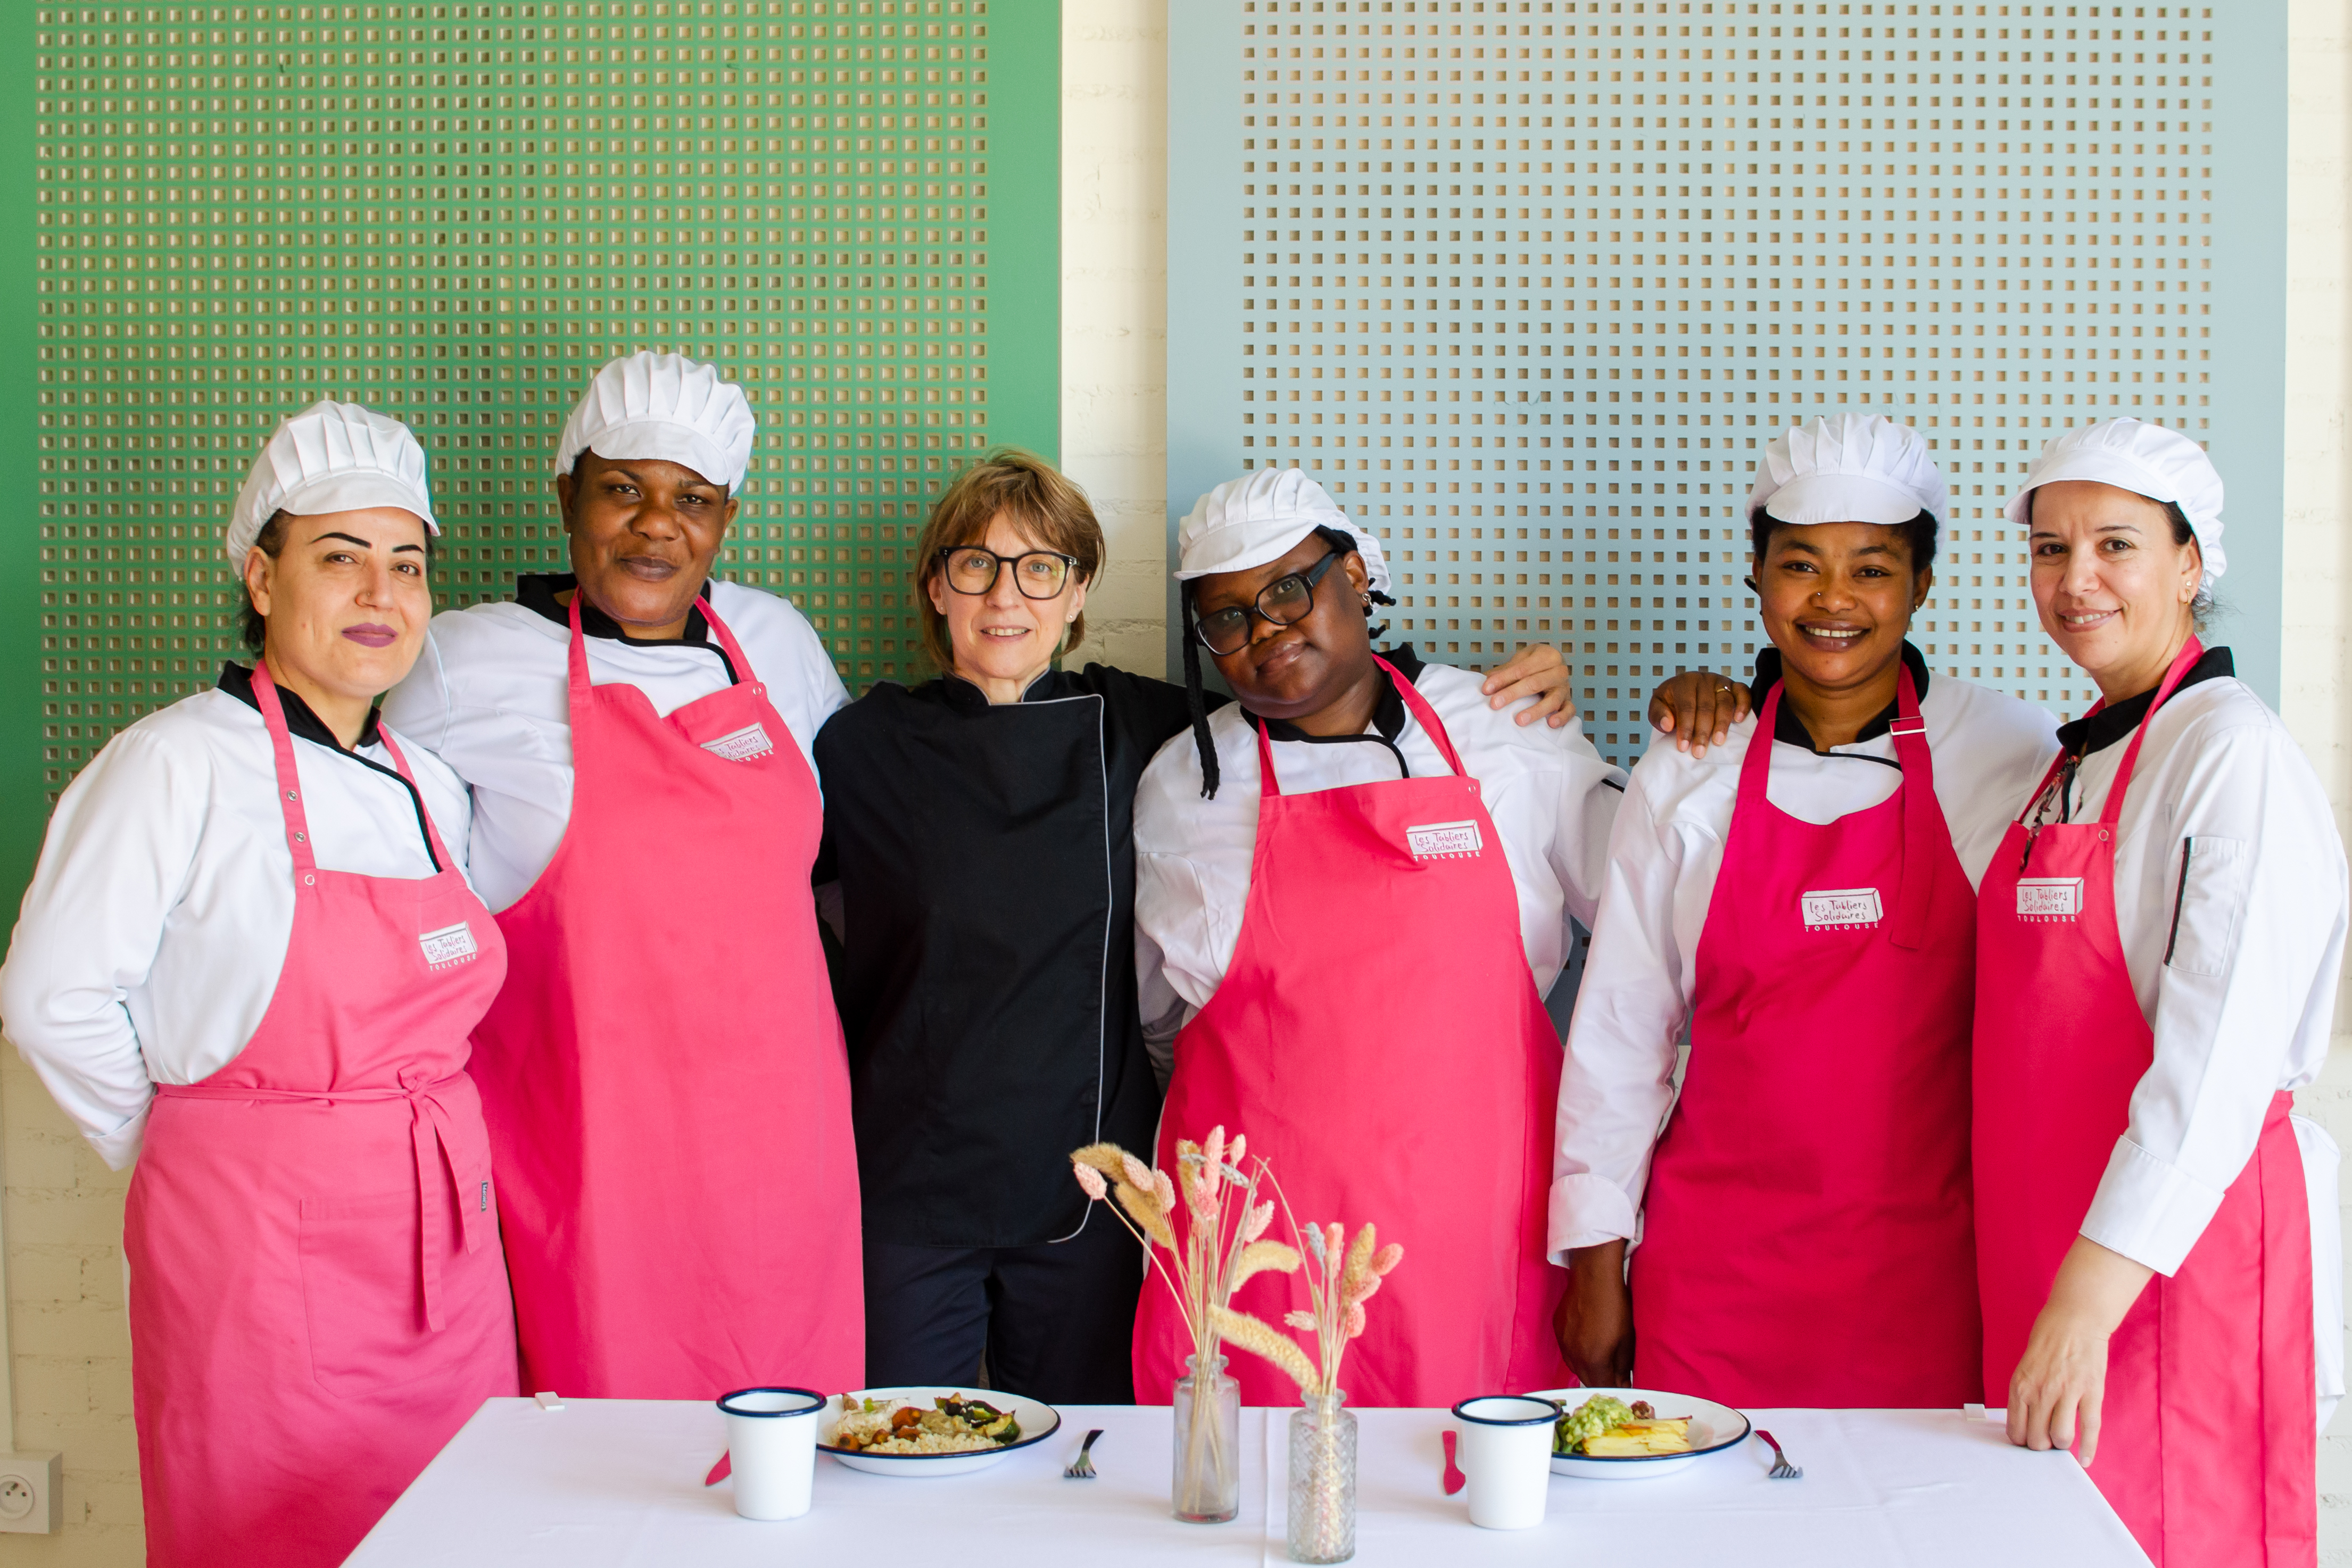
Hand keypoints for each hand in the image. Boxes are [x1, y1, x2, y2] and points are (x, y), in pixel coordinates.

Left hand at [1482, 643, 1576, 728]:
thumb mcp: (1520, 661)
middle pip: (1534, 683)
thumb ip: (1505, 671)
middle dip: (1512, 694)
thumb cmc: (1533, 664)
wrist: (1553, 665)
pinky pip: (1569, 710)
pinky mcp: (1568, 701)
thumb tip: (1485, 682)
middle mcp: (1559, 671)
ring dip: (1536, 711)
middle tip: (1495, 704)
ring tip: (1520, 720)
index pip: (1522, 669)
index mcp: (1547, 656)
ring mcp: (1565, 687)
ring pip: (1552, 700)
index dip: (1503, 679)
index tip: (1486, 689)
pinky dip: (1562, 717)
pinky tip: (1551, 724)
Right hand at [1555, 1240, 1634, 1387]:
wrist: (1594, 1275)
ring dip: (1588, 1367)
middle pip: (1587, 1380)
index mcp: (1594, 1361)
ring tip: (1600, 1356)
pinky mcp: (1557, 1329)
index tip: (1624, 1385)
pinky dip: (1577, 1351)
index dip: (1615, 1389)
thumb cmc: (1616, 1306)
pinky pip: (1567, 1349)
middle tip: (1614, 1373)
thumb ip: (1623, 1367)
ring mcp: (1562, 1342)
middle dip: (1601, 1380)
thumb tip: (1624, 1384)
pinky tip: (1587, 1340)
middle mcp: (1574, 1356)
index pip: (1604, 1388)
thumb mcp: (1627, 1340)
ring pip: (1575, 1366)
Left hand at [1645, 670, 1750, 757]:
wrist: (1685, 690)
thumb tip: (1667, 725)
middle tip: (1700, 752)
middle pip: (1706, 707)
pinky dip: (1743, 705)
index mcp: (1684, 682)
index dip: (1686, 727)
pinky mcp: (1734, 685)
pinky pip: (1743, 692)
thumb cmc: (1672, 702)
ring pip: (1724, 702)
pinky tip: (1739, 720)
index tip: (1683, 747)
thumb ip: (1658, 715)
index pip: (1686, 706)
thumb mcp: (1658, 706)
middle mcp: (1704, 679)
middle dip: (1702, 731)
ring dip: (1722, 723)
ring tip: (1718, 742)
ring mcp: (1721, 681)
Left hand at [2005, 1237, 2153, 1466]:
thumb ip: (2025, 1393)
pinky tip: (2085, 1459)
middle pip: (2037, 1439)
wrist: (2076, 1319)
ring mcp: (2067, 1392)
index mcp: (2020, 1385)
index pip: (2015, 1429)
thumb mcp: (2025, 1366)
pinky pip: (2090, 1428)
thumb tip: (2026, 1422)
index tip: (2028, 1440)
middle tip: (2046, 1442)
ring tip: (2062, 1440)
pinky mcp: (2092, 1392)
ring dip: (2061, 1445)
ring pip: (2061, 1437)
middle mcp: (2041, 1391)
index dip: (2022, 1440)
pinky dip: (2088, 1448)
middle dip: (2041, 1446)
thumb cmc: (2049, 1340)